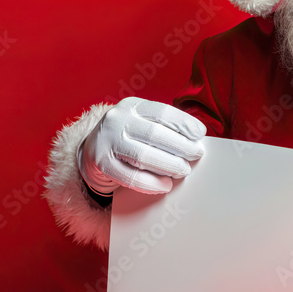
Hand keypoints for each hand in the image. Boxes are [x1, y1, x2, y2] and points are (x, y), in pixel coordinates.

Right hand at [77, 97, 205, 194]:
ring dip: (168, 166)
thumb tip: (195, 139)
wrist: (92, 149)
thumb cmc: (128, 135)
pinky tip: (165, 185)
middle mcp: (117, 120)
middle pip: (155, 134)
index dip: (184, 123)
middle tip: (196, 155)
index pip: (163, 112)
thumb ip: (164, 126)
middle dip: (181, 147)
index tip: (199, 134)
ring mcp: (107, 141)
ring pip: (143, 156)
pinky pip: (130, 176)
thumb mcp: (142, 121)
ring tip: (183, 170)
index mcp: (132, 106)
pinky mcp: (102, 163)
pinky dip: (151, 183)